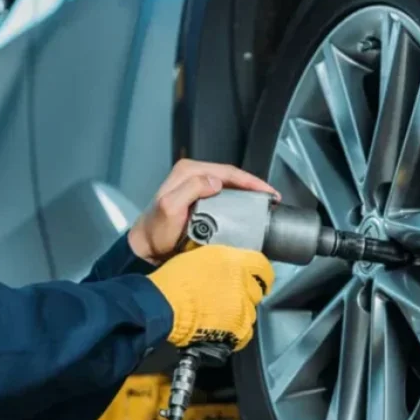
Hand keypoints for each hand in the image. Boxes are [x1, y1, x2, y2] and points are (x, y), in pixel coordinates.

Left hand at [127, 159, 279, 264]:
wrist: (146, 248)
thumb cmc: (157, 231)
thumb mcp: (170, 207)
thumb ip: (190, 189)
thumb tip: (216, 181)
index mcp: (188, 171)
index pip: (227, 171)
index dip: (250, 181)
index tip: (268, 192)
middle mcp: (192, 174)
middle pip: (231, 176)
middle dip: (253, 185)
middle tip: (272, 198)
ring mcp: (196, 186)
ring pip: (229, 185)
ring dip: (248, 192)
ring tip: (265, 203)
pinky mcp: (199, 199)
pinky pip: (224, 195)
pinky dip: (239, 199)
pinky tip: (249, 207)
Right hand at [146, 244, 274, 351]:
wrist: (165, 306)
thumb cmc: (175, 280)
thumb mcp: (200, 257)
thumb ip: (221, 262)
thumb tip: (227, 268)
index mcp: (235, 261)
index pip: (262, 265)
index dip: (261, 273)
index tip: (259, 278)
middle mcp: (244, 283)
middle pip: (256, 290)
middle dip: (246, 293)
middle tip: (229, 297)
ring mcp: (243, 308)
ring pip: (251, 311)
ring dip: (240, 312)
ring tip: (222, 315)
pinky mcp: (238, 329)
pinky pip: (245, 332)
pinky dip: (237, 332)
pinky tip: (224, 329)